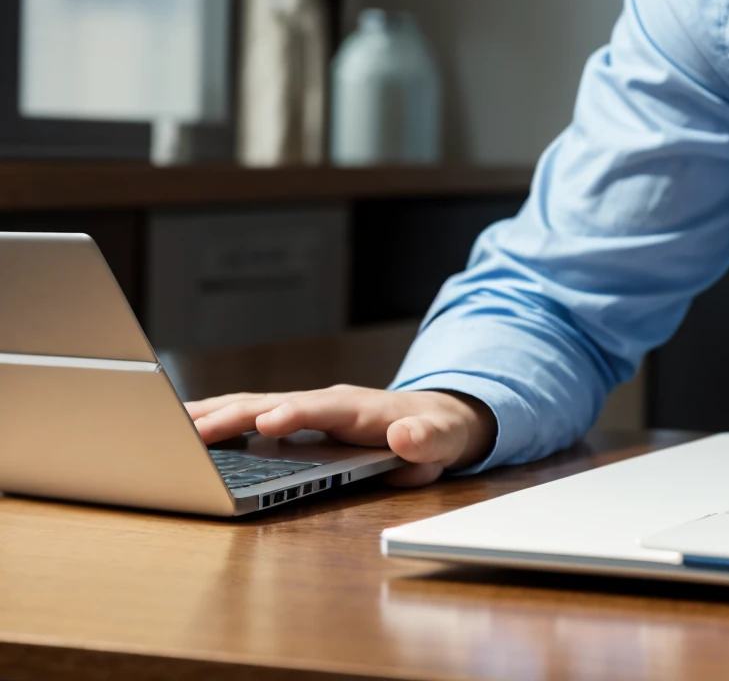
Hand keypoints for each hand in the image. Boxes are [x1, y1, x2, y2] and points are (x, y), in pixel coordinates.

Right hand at [185, 384, 496, 487]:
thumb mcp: (445, 440)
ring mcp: (309, 406)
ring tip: (170, 426)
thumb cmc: (438, 433)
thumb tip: (406, 438)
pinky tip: (185, 426)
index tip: (269, 421)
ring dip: (216, 414)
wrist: (437, 419)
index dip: (297, 413)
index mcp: (363, 408)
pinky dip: (218, 416)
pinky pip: (250, 414)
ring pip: (255, 404)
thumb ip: (427, 441)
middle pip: (277, 403)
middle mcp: (330, 400)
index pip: (326, 408)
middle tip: (192, 431)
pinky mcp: (295, 417)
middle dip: (236, 415)